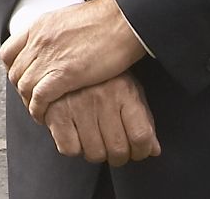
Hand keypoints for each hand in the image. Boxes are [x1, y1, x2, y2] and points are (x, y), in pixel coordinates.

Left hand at [2, 0, 145, 119]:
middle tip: (33, 101)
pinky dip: (39, 109)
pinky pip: (39, 97)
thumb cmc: (108, 20)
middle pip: (15, 72)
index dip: (13, 70)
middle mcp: (39, 40)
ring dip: (29, 102)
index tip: (24, 80)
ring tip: (40, 111)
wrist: (124, 20)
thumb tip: (59, 44)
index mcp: (41, 25)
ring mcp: (50, 56)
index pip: (9, 52)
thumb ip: (59, 33)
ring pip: (24, 86)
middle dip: (22, 90)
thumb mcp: (72, 19)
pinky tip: (45, 116)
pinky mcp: (64, 74)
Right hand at [38, 73, 160, 166]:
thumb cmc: (102, 76)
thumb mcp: (129, 90)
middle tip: (116, 150)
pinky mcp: (55, 112)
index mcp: (124, 90)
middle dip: (120, 157)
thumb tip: (153, 150)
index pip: (141, 136)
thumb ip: (143, 120)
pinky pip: (69, 149)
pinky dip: (73, 148)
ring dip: (97, 154)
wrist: (66, 53)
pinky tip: (76, 134)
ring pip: (94, 153)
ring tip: (96, 140)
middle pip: (118, 149)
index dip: (142, 152)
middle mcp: (102, 97)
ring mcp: (77, 104)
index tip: (138, 152)